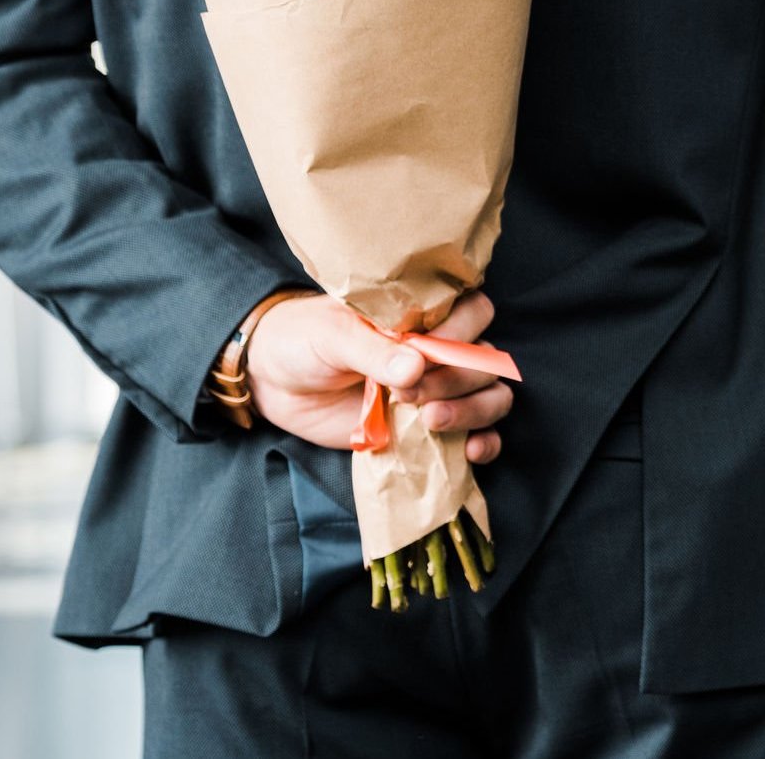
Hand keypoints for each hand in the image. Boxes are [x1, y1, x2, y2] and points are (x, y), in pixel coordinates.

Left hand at [246, 290, 509, 463]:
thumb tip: (416, 367)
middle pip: (486, 361)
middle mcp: (441, 350)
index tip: (426, 352)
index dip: (460, 334)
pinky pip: (478, 434)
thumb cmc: (304, 341)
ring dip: (474, 410)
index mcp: (424, 315)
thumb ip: (373, 349)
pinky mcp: (429, 427)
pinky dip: (485, 442)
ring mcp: (439, 390)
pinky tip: (471, 450)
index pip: (474, 313)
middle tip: (408, 394)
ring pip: (491, 396)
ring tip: (432, 421)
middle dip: (456, 380)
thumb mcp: (332, 334)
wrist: (274, 383)